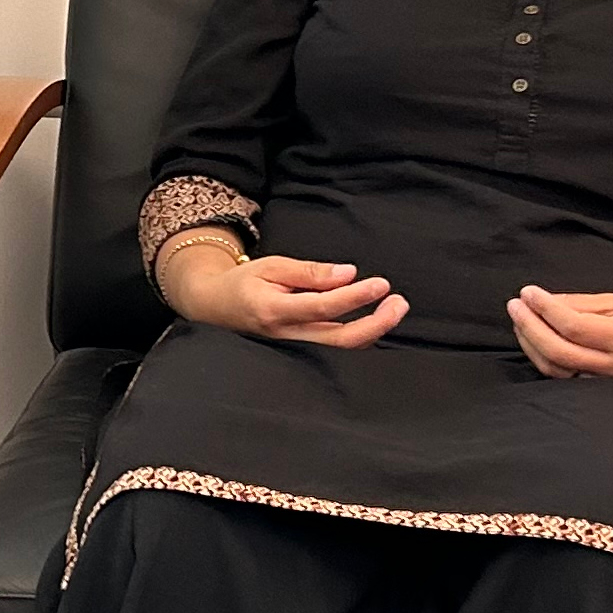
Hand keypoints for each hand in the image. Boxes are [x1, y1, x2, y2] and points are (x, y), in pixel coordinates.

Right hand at [163, 243, 407, 347]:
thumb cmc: (244, 283)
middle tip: (398, 301)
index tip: (380, 284)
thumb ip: (310, 272)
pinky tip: (374, 315)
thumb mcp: (272, 266)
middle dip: (375, 323)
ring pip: (342, 345)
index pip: (322, 307)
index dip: (354, 297)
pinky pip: (336, 343)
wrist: (215, 306)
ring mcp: (295, 344)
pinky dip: (360, 331)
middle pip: (340, 339)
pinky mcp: (302, 345)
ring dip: (373, 328)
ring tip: (393, 305)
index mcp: (274, 309)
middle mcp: (287, 333)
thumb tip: (347, 274)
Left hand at [505, 286, 612, 379]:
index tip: (527, 292)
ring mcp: (605, 383)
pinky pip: (561, 376)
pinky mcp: (597, 391)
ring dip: (530, 343)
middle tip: (514, 306)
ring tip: (520, 319)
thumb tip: (542, 301)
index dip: (545, 309)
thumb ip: (580, 304)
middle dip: (530, 327)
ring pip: (555, 368)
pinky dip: (542, 357)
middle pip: (559, 351)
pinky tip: (533, 339)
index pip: (574, 326)